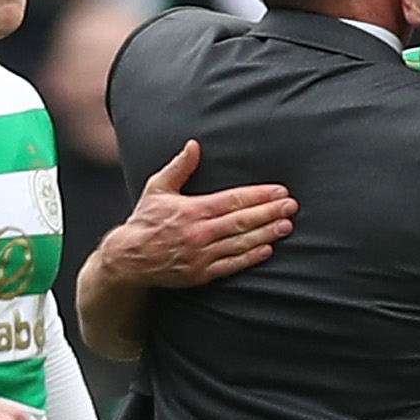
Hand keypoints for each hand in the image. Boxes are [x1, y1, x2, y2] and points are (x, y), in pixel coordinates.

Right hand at [105, 140, 298, 287]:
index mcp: (192, 210)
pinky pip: (231, 265)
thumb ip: (179, 167)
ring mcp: (201, 255)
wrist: (128, 258)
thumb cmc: (145, 220)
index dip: (259, 196)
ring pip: (241, 243)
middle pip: (242, 221)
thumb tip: (194, 145)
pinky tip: (268, 249)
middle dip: (270, 212)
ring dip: (266, 234)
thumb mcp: (157, 188)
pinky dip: (251, 258)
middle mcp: (199, 233)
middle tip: (291, 207)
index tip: (279, 191)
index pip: (233, 200)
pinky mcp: (201, 274)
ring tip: (286, 226)